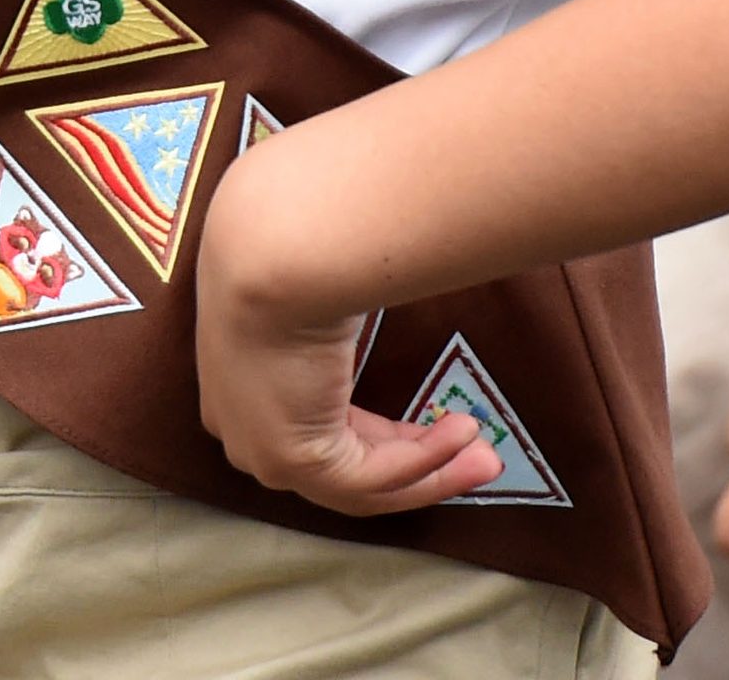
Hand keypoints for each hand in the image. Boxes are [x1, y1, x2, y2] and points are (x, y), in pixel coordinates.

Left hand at [189, 136, 499, 514]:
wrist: (275, 244)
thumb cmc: (294, 248)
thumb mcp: (319, 292)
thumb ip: (348, 314)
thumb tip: (392, 278)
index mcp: (243, 386)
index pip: (319, 430)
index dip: (388, 437)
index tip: (440, 428)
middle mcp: (242, 428)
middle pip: (343, 469)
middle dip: (420, 464)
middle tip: (476, 451)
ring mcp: (264, 451)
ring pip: (361, 485)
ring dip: (432, 469)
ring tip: (485, 455)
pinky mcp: (294, 458)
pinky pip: (373, 476)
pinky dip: (425, 460)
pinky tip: (463, 431)